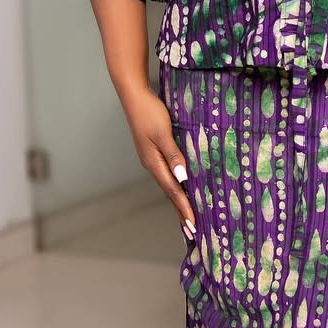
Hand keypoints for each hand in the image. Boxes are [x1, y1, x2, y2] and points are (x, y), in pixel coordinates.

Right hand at [120, 86, 196, 239]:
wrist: (134, 96)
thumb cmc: (150, 112)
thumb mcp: (163, 133)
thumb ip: (173, 154)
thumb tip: (182, 178)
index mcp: (154, 163)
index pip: (173, 191)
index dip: (183, 208)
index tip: (193, 225)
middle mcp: (152, 165)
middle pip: (169, 193)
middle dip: (181, 211)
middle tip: (192, 231)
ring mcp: (152, 159)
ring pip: (168, 185)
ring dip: (178, 201)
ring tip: (187, 216)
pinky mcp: (154, 151)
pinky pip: (167, 174)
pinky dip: (175, 186)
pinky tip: (181, 187)